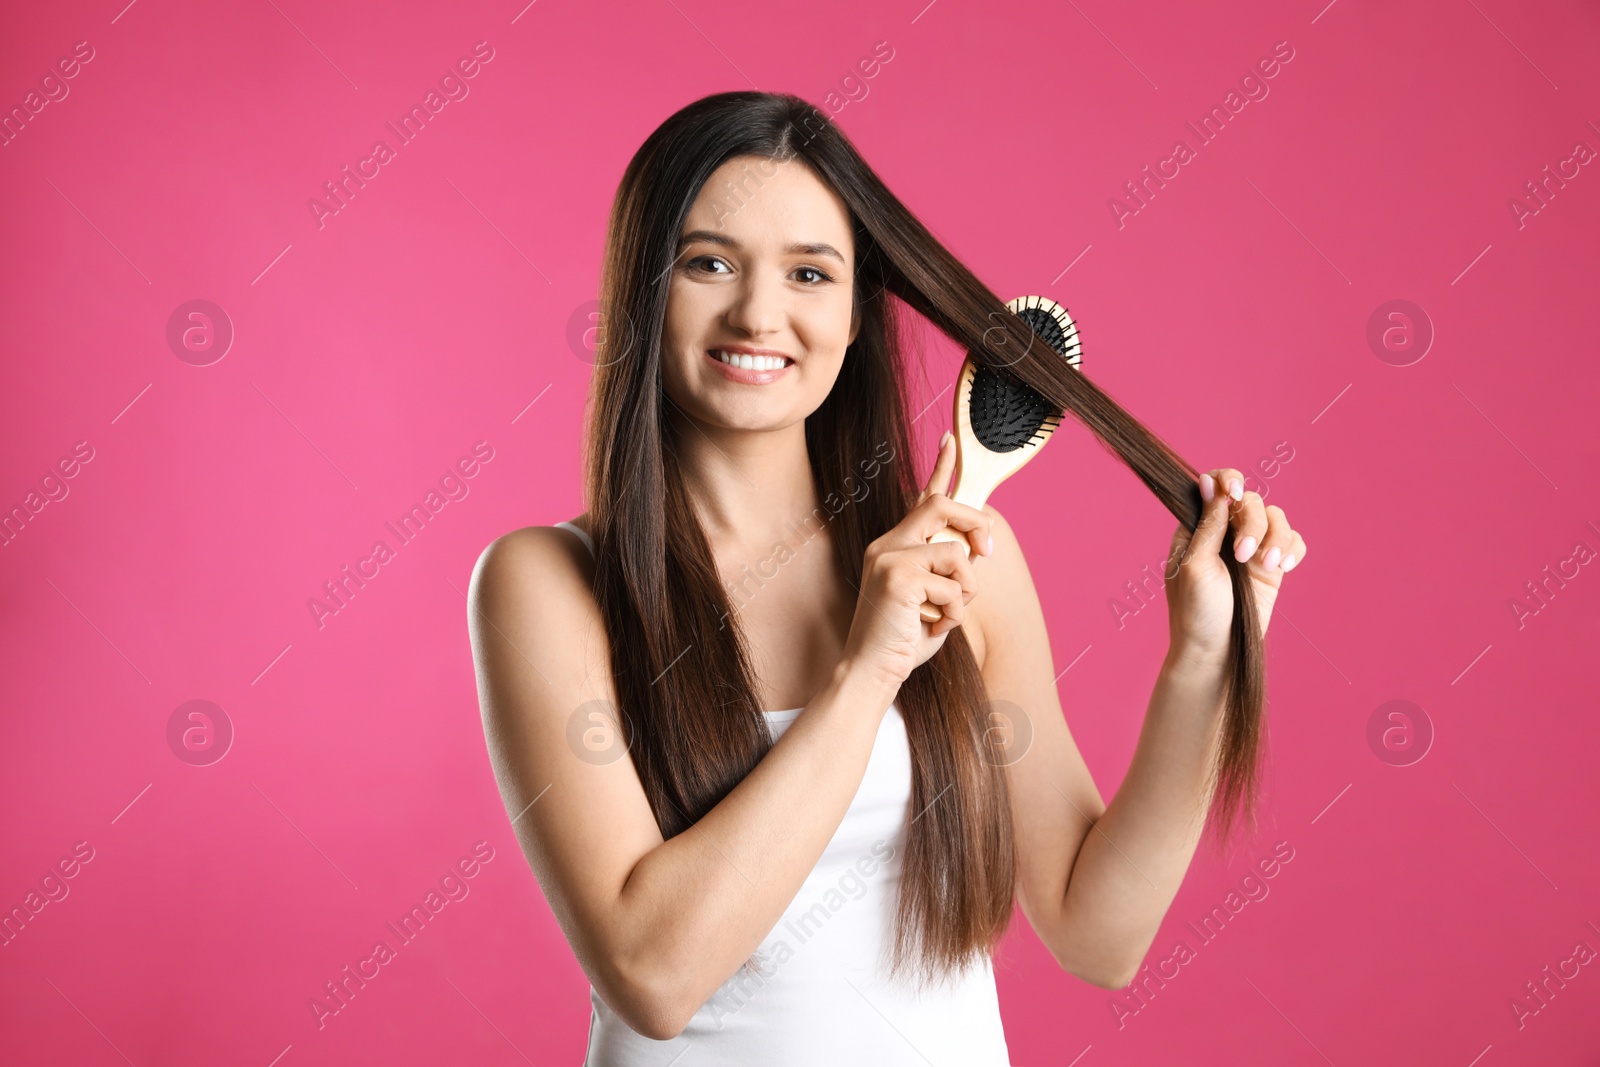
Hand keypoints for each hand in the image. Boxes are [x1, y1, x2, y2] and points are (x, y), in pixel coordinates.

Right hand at [841, 432, 994, 689]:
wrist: (872, 671)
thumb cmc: (902, 640)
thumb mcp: (932, 599)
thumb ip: (948, 571)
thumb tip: (976, 548)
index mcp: (895, 547)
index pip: (922, 499)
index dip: (940, 468)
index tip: (951, 440)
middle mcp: (888, 545)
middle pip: (942, 506)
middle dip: (976, 524)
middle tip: (988, 553)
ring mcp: (890, 559)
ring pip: (956, 554)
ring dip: (966, 591)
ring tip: (946, 616)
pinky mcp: (898, 578)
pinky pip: (954, 587)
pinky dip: (955, 614)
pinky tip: (933, 630)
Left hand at [1163, 468, 1308, 663]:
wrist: (1217, 651)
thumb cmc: (1197, 612)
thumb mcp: (1196, 566)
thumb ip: (1208, 524)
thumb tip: (1210, 483)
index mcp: (1196, 528)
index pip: (1214, 485)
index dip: (1228, 480)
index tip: (1234, 493)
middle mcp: (1224, 532)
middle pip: (1249, 500)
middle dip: (1252, 522)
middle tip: (1244, 555)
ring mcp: (1250, 548)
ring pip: (1275, 517)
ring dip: (1275, 537)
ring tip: (1266, 566)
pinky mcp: (1271, 566)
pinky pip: (1291, 541)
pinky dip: (1292, 548)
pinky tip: (1283, 566)